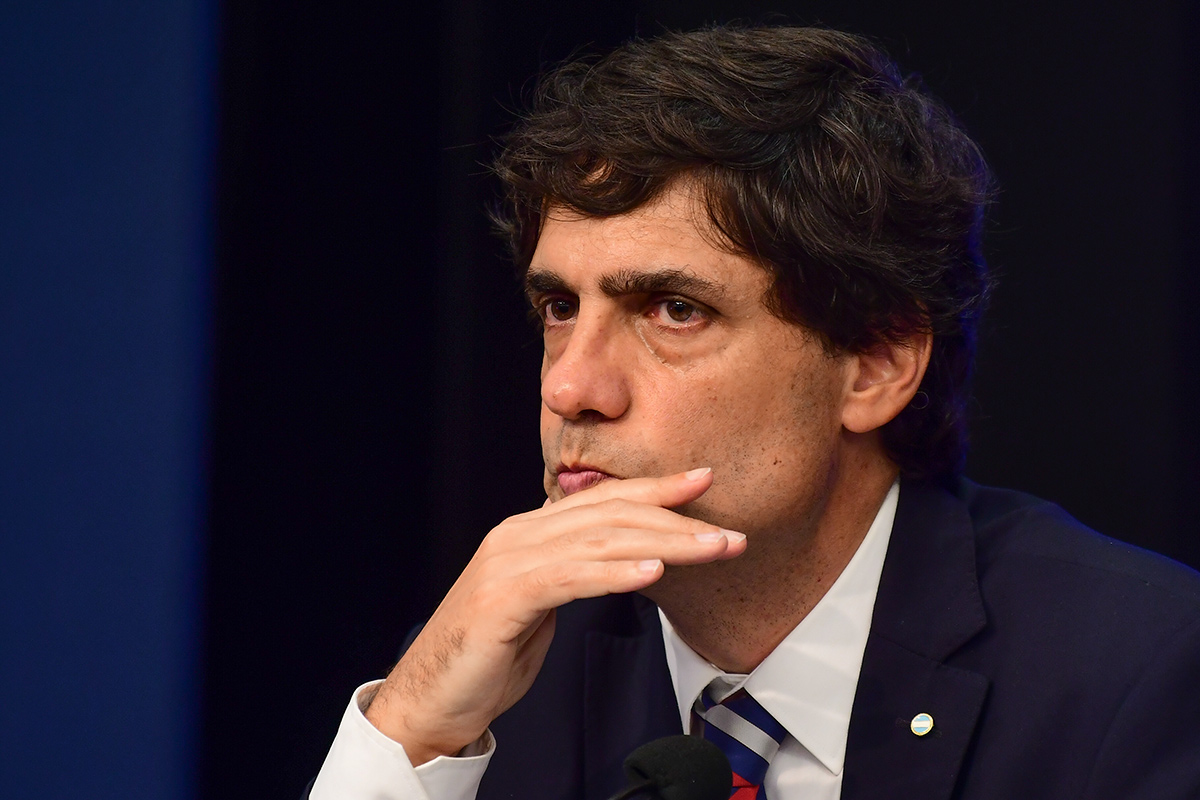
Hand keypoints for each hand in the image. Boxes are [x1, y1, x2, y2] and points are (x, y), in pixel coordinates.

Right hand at [363, 467, 744, 763]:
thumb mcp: (540, 605)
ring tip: (710, 549)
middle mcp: (518, 537)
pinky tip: (652, 574)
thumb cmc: (487, 658)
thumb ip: (573, 574)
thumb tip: (621, 562)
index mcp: (528, 534)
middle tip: (728, 532)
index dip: (656, 488)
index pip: (602, 501)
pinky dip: (614, 573)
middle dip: (676, 520)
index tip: (704, 480)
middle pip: (609, 516)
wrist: (429, 700)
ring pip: (598, 541)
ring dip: (663, 544)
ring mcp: (507, 564)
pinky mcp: (501, 600)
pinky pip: (569, 578)